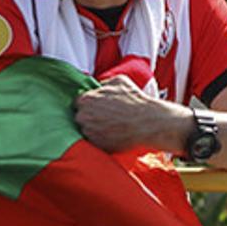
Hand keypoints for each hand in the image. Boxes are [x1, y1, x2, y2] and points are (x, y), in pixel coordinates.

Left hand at [74, 75, 191, 153]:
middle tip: (106, 117)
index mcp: (85, 99)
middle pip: (81, 116)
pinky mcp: (96, 144)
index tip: (98, 107)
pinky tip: (114, 134)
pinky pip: (95, 141)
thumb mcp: (119, 81)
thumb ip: (103, 83)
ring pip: (87, 129)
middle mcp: (83, 116)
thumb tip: (98, 87)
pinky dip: (102, 138)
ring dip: (95, 128)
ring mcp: (88, 131)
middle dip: (91, 116)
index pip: (79, 102)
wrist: (148, 122)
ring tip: (112, 126)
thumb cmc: (135, 100)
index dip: (89, 104)